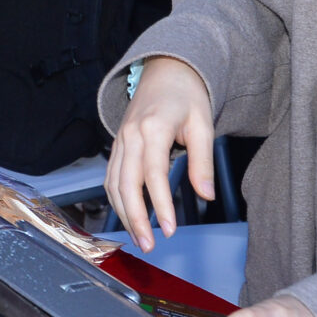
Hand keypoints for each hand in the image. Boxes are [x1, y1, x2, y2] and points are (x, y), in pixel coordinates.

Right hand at [106, 55, 213, 252]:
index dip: (161, 204)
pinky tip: (130, 218)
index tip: (170, 230)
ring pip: (113, 183)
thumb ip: (203, 162)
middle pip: (126, 183)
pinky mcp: (117, 146)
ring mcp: (120, 140)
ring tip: (140, 239)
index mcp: (153, 127)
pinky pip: (111, 177)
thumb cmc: (186, 97)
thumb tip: (205, 195)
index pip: (154, 173)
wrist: (165, 72)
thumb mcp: (203, 124)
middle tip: (149, 245)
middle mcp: (130, 135)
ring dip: (124, 214)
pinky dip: (117, 201)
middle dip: (136, 218)